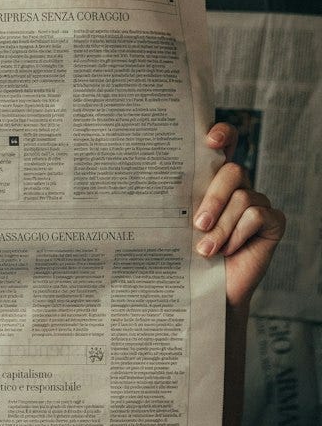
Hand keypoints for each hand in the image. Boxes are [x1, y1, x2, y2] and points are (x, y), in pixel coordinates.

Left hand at [195, 122, 284, 311]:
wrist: (209, 291)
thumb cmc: (190, 257)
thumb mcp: (179, 227)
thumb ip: (178, 204)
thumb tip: (152, 188)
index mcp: (214, 181)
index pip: (226, 145)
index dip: (223, 134)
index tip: (209, 140)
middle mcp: (239, 187)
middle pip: (232, 171)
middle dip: (213, 199)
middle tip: (198, 224)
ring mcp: (258, 203)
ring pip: (242, 198)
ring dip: (221, 228)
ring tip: (206, 250)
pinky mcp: (273, 221)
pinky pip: (256, 216)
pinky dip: (238, 234)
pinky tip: (229, 251)